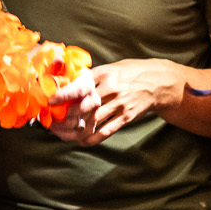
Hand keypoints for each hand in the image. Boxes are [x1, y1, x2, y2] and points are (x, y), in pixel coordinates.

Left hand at [47, 59, 186, 144]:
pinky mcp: (127, 116)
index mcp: (105, 73)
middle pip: (85, 105)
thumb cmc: (131, 73)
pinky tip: (84, 141)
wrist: (159, 82)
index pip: (81, 85)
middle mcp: (112, 88)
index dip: (65, 94)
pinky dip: (94, 138)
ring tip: (66, 135)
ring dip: (78, 130)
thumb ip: (93, 76)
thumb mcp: (113, 67)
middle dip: (67, 117)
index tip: (51, 101)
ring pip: (94, 120)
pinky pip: (107, 130)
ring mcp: (120, 103)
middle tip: (55, 124)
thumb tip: (68, 83)